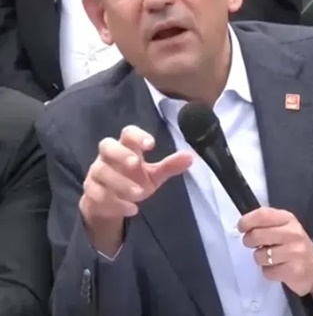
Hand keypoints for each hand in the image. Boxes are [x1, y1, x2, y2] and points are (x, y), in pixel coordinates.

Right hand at [80, 125, 192, 252]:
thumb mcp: (154, 175)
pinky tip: (132, 209)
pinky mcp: (91, 191)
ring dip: (120, 183)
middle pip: (106, 146)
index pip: (128, 134)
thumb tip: (191, 157)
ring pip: (101, 172)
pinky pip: (97, 194)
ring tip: (140, 195)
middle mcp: (108, 157)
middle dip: (120, 153)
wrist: (108, 203)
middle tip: (135, 163)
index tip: (152, 144)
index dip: (138, 135)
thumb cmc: (133, 180)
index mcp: (126, 148)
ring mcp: (96, 173)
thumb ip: (169, 166)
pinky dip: (115, 202)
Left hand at [239, 208, 312, 296]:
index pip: (263, 214)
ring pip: (260, 256)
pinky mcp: (294, 270)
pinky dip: (269, 272)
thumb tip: (243, 224)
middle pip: (256, 235)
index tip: (242, 228)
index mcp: (288, 219)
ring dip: (260, 259)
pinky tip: (278, 268)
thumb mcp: (284, 227)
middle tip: (256, 245)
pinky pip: (267, 272)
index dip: (247, 221)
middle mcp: (293, 233)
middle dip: (249, 242)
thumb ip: (266, 222)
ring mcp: (295, 252)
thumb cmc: (293, 244)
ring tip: (270, 258)